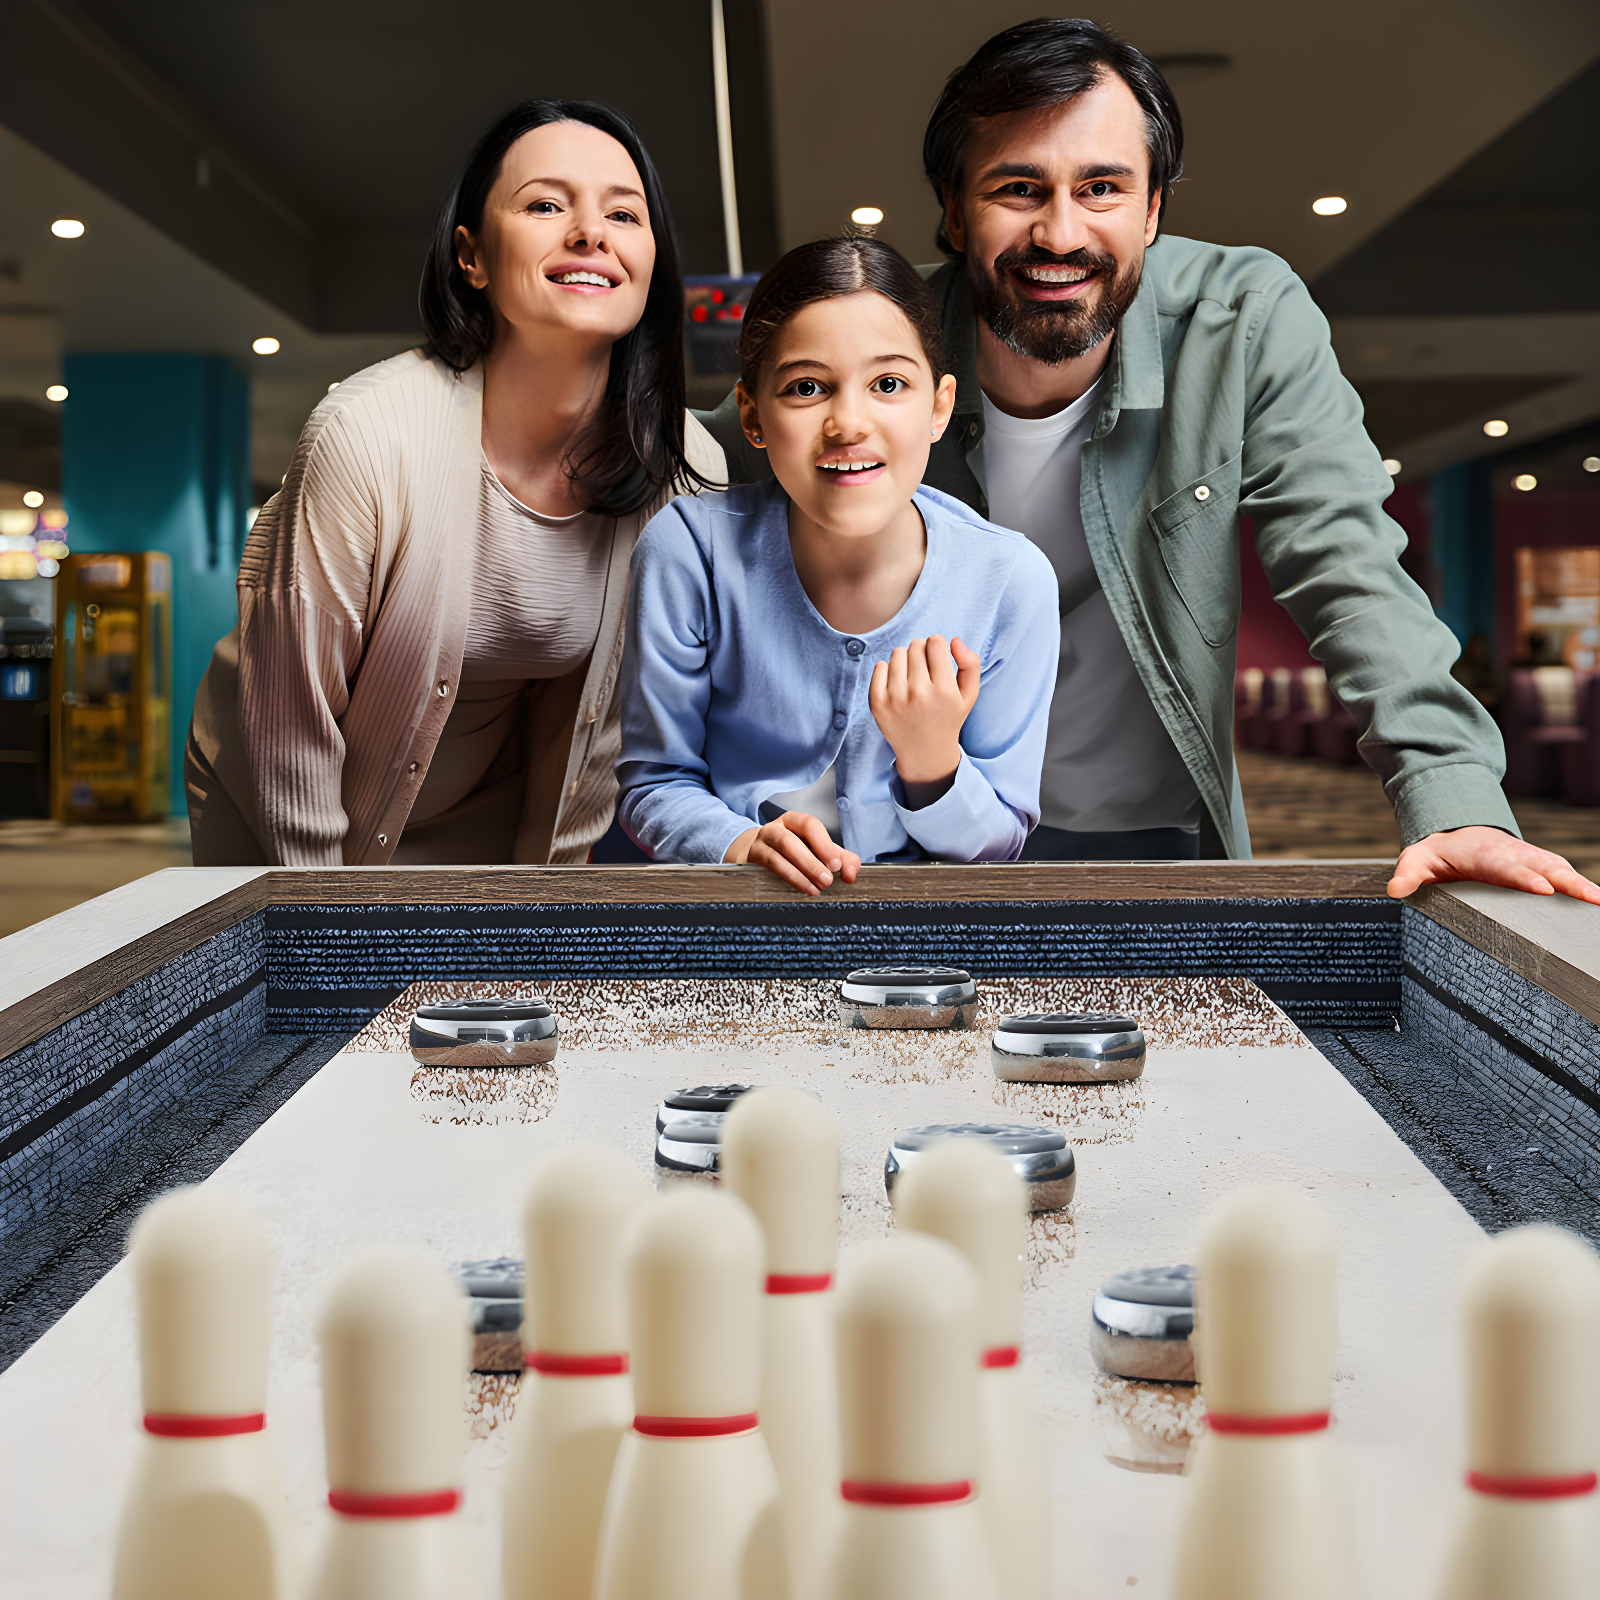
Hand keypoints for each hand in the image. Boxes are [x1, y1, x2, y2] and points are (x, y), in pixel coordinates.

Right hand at [724, 812, 860, 896]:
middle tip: (828, 880)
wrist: (755, 855)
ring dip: (800, 871)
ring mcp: (761, 844)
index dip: (824, 845)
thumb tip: (851, 873)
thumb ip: (840, 859)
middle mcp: (775, 828)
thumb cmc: (792, 852)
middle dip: (811, 862)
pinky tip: (804, 889)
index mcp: (794, 821)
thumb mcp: (818, 851)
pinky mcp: (752, 859)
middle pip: (790, 840)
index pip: (810, 825)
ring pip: (777, 854)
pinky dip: (789, 878)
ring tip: (817, 888)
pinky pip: (769, 867)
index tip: (836, 865)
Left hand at [869, 634, 980, 787]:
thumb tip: (954, 640)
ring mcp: (895, 699)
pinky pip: (880, 666)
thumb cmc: (948, 717)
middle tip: (926, 670)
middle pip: (916, 645)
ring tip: (912, 676)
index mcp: (944, 690)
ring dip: (906, 659)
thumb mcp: (969, 695)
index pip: (935, 642)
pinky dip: (888, 670)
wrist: (924, 752)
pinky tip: (898, 684)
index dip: (937, 646)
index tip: (938, 659)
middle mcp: (919, 694)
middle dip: (922, 652)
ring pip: (897, 653)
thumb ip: (971, 664)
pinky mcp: (877, 703)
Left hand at [1388, 826, 1599, 903]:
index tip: (1542, 889)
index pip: (1506, 868)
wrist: (1453, 831)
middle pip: (1543, 867)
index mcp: (1484, 855)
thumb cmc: (1436, 853)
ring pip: (1560, 869)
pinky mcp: (1539, 866)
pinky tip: (1595, 904)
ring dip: (1582, 885)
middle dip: (1568, 882)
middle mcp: (1512, 854)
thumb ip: (1408, 875)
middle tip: (1591, 898)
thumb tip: (1394, 890)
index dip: (1524, 878)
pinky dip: (1581, 887)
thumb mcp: (1416, 861)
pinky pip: (1563, 875)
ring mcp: (1529, 859)